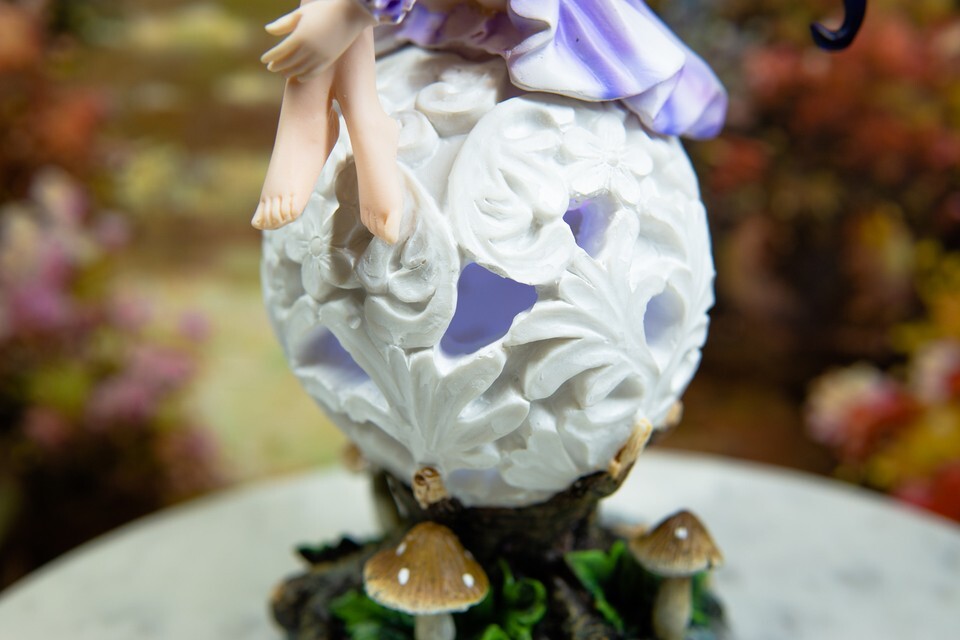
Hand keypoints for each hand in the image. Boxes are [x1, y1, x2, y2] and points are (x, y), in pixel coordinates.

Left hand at [261, 0, 375, 81]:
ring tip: (283, 73)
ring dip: (289, 72)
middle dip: (278, 66)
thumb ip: (284, 23)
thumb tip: (268, 30)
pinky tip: (299, 77)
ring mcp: (320, 56)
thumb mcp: (302, 13)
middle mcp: (308, 49)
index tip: (264, 60)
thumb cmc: (324, 9)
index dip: (270, 57)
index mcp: (299, 36)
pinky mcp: (329, 60)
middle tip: (271, 68)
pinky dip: (305, 76)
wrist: (351, 13)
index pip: (280, 51)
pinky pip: (314, 73)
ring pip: (300, 70)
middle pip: (288, 63)